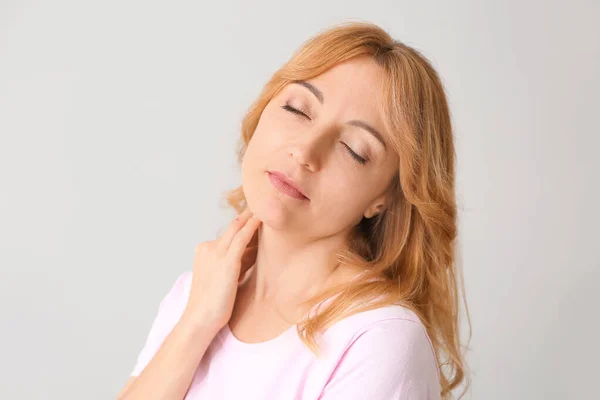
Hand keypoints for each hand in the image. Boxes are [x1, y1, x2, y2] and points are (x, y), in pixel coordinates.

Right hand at [182, 208, 261, 332]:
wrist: (200, 319)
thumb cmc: (214, 304)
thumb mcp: (225, 277)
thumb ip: (237, 262)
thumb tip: (255, 253)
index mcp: (204, 251)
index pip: (228, 235)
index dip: (244, 226)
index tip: (258, 216)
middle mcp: (208, 248)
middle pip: (232, 227)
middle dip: (248, 215)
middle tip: (264, 204)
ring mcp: (215, 252)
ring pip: (237, 228)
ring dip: (252, 216)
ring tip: (266, 206)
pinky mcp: (226, 261)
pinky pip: (241, 238)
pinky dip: (252, 226)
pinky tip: (262, 218)